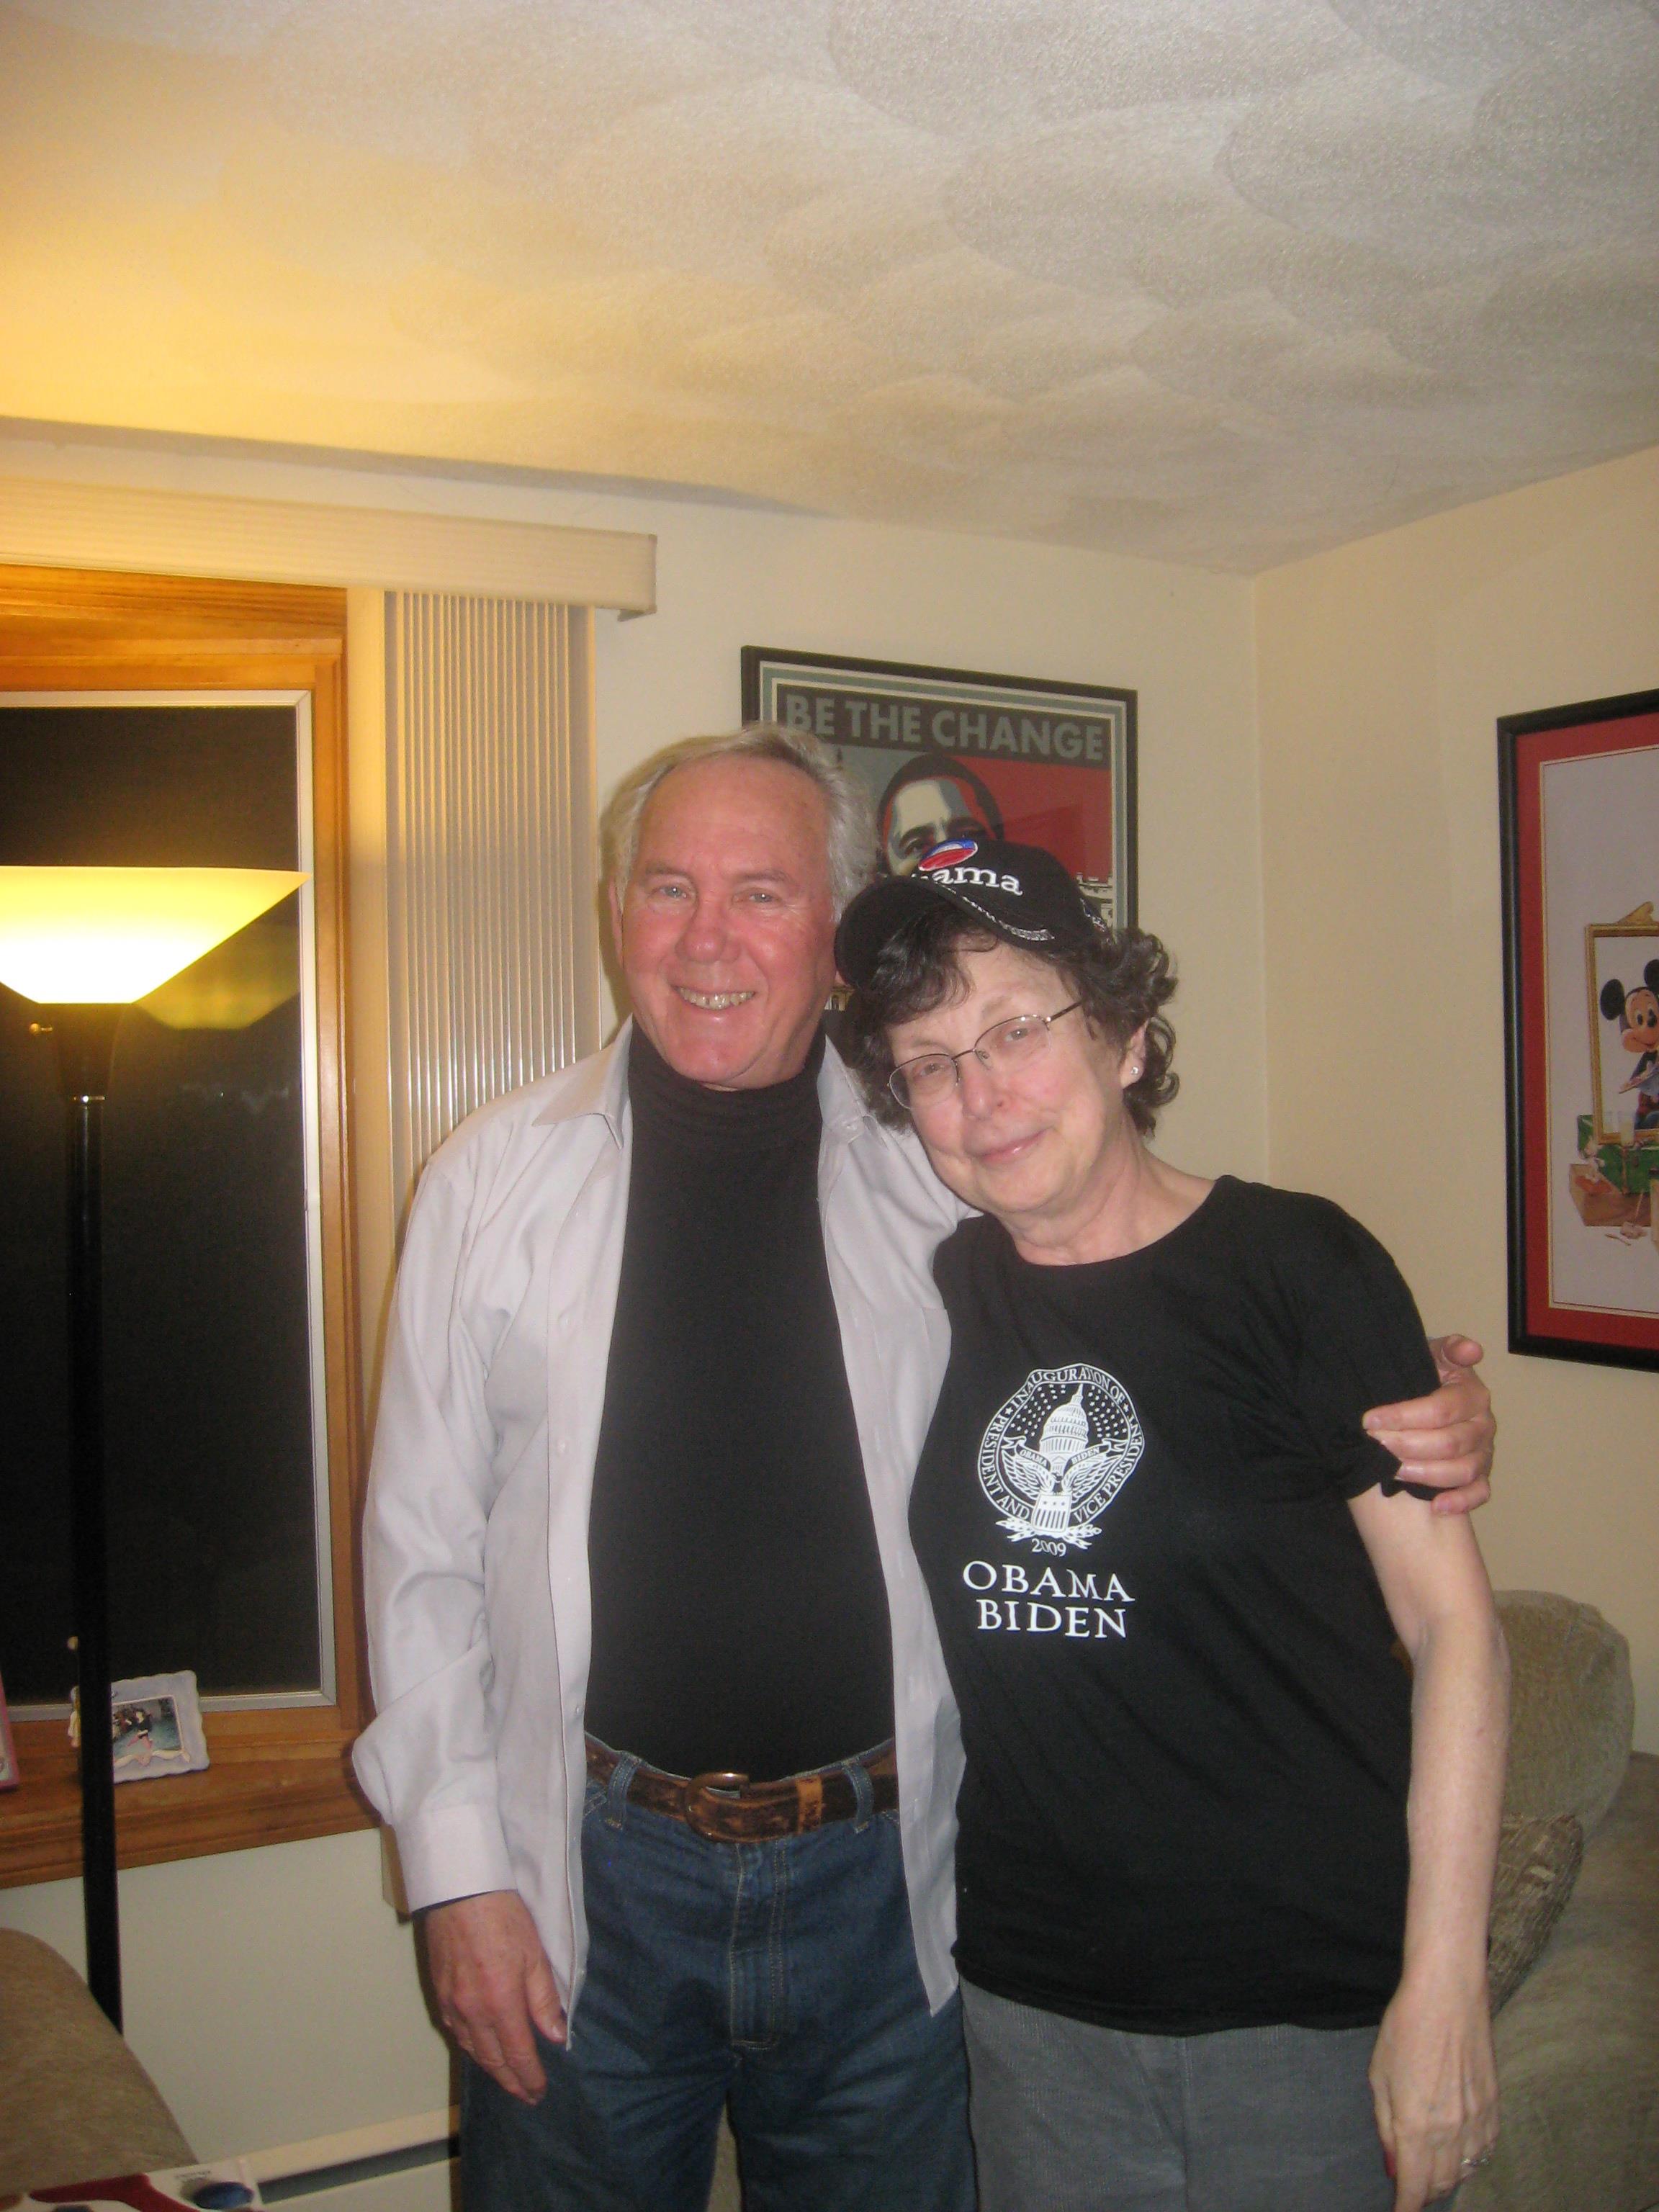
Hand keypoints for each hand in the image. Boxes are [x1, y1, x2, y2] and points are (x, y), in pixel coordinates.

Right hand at [423, 1890, 566, 2102]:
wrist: (460, 1891)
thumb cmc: (503, 1916)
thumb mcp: (535, 1954)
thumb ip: (544, 1999)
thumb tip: (555, 2036)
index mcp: (500, 2002)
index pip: (517, 2054)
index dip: (529, 2077)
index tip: (539, 2092)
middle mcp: (472, 2011)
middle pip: (492, 2059)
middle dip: (511, 2081)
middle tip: (525, 2095)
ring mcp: (452, 2004)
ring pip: (472, 2050)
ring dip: (491, 2068)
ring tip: (507, 2078)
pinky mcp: (439, 1994)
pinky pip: (456, 2032)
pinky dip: (471, 2048)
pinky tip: (480, 2049)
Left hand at [1364, 1337, 1493, 1514]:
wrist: (1424, 1394)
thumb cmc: (1422, 1376)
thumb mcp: (1430, 1355)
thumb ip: (1446, 1348)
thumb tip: (1470, 1349)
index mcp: (1473, 1394)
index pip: (1441, 1409)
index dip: (1403, 1416)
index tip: (1368, 1420)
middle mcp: (1483, 1425)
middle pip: (1449, 1443)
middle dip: (1405, 1446)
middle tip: (1373, 1445)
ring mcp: (1484, 1452)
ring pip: (1462, 1471)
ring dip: (1424, 1474)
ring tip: (1390, 1471)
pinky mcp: (1481, 1476)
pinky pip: (1480, 1493)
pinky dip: (1461, 1502)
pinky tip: (1436, 1506)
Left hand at [1370, 1968, 1498, 2211]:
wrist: (1449, 1994)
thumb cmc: (1405, 2028)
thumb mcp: (1379, 2076)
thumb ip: (1386, 2126)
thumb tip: (1393, 2166)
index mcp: (1416, 2126)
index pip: (1414, 2187)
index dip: (1406, 2207)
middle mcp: (1451, 2132)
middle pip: (1441, 2184)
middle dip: (1423, 2191)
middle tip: (1409, 2185)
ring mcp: (1476, 2121)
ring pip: (1465, 2172)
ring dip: (1446, 2177)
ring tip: (1430, 2170)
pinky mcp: (1494, 2108)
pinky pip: (1484, 2151)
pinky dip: (1470, 2160)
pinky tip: (1458, 2151)